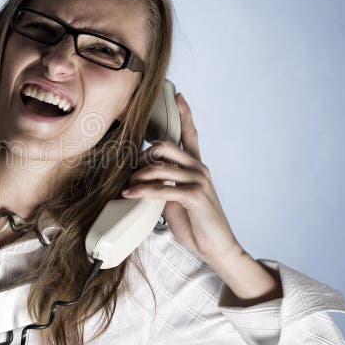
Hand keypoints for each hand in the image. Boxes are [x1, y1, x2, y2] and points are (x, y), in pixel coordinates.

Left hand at [121, 92, 244, 265]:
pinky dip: (141, 190)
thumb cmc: (197, 225)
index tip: (178, 95)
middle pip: (166, 145)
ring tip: (126, 187)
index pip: (191, 134)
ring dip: (138, 176)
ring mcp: (199, 180)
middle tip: (130, 171)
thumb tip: (143, 179)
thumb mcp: (177, 200)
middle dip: (142, 155)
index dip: (185, 114)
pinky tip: (129, 194)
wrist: (218, 249)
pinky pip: (162, 187)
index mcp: (197, 166)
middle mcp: (199, 168)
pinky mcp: (195, 196)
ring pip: (160, 165)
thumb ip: (165, 184)